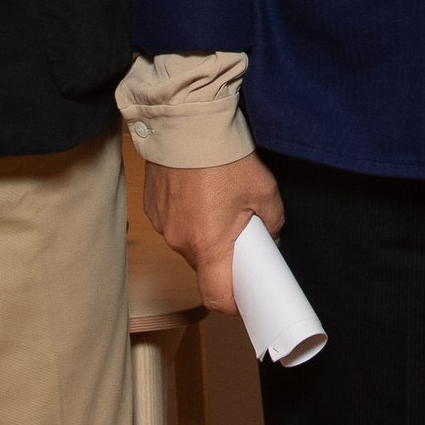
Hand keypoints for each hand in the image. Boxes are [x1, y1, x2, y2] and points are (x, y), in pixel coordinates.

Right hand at [132, 151, 284, 314]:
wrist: (188, 122)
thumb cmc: (226, 157)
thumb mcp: (265, 193)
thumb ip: (272, 225)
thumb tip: (269, 239)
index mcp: (209, 244)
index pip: (217, 297)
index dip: (233, 302)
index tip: (246, 294)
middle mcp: (179, 240)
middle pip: (204, 267)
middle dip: (223, 257)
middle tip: (240, 232)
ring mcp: (162, 223)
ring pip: (188, 243)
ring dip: (204, 233)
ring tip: (217, 203)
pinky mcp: (152, 206)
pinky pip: (173, 223)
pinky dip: (187, 215)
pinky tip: (199, 191)